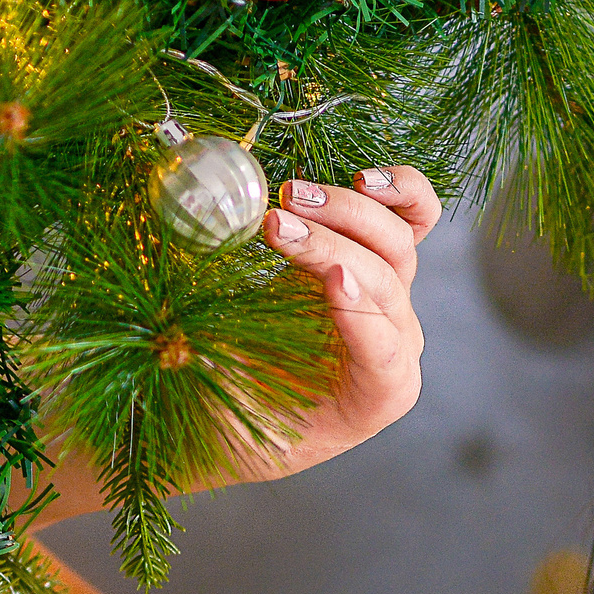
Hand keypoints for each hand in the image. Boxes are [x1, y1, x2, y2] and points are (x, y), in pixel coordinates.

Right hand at [236, 165, 441, 483]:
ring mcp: (392, 300)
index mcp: (375, 395)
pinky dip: (396, 194)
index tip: (330, 278)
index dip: (360, 314)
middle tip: (275, 222)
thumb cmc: (244, 417)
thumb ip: (219, 369)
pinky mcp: (382, 263)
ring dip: (346, 212)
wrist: (259, 409)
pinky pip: (412, 222)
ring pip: (397, 245)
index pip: (383, 352)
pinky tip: (360, 177)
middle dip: (330, 246)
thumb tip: (181, 338)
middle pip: (386, 283)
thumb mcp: (229, 406)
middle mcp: (396, 344)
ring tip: (290, 194)